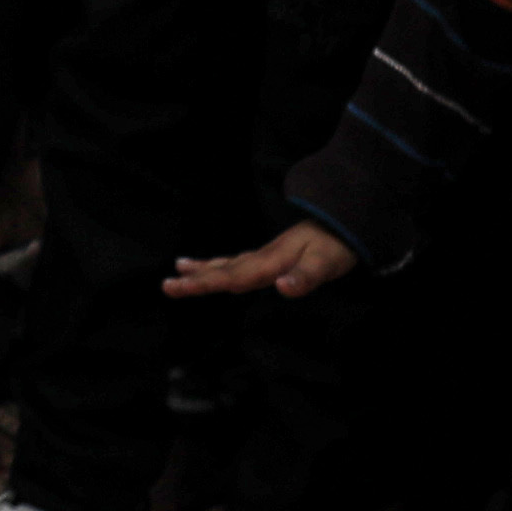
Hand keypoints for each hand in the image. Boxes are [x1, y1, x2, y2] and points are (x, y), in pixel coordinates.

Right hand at [166, 220, 358, 300]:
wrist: (345, 222)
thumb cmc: (336, 247)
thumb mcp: (325, 264)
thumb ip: (304, 277)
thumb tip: (281, 288)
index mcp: (269, 263)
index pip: (231, 276)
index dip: (204, 282)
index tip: (177, 285)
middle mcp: (262, 259)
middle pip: (223, 271)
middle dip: (194, 279)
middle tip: (166, 285)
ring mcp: (265, 256)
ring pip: (227, 265)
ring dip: (203, 269)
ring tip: (178, 267)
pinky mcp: (271, 257)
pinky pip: (237, 263)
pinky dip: (220, 265)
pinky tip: (215, 266)